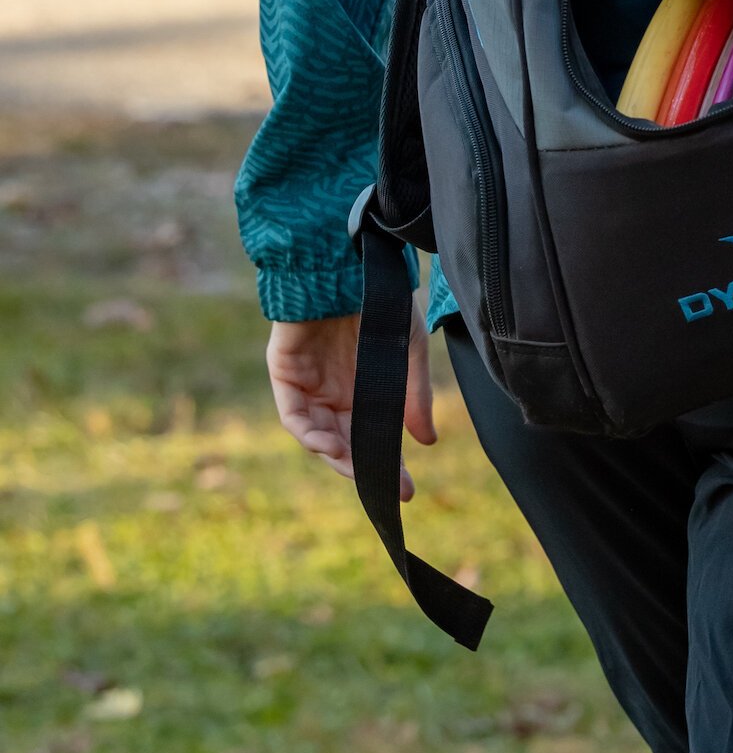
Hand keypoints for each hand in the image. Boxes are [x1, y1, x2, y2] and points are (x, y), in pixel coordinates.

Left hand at [267, 301, 436, 501]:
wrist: (349, 262)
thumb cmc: (381, 300)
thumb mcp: (407, 350)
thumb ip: (415, 396)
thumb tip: (427, 442)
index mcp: (362, 387)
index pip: (369, 436)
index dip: (384, 465)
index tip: (405, 491)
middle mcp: (334, 391)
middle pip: (343, 441)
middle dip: (359, 467)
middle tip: (383, 489)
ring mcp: (308, 383)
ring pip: (317, 433)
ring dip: (333, 455)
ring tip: (352, 466)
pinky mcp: (286, 372)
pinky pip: (292, 413)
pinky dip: (308, 432)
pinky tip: (327, 444)